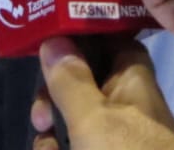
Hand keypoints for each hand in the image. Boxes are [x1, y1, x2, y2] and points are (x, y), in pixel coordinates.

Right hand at [30, 37, 173, 149]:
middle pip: (82, 78)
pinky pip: (73, 144)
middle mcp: (124, 102)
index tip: (45, 37)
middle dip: (54, 90)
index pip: (108, 38)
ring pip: (73, 115)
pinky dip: (56, 148)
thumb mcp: (93, 120)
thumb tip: (53, 36)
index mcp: (132, 79)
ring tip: (43, 137)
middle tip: (41, 110)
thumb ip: (71, 80)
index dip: (78, 34)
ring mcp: (115, 136)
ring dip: (50, 123)